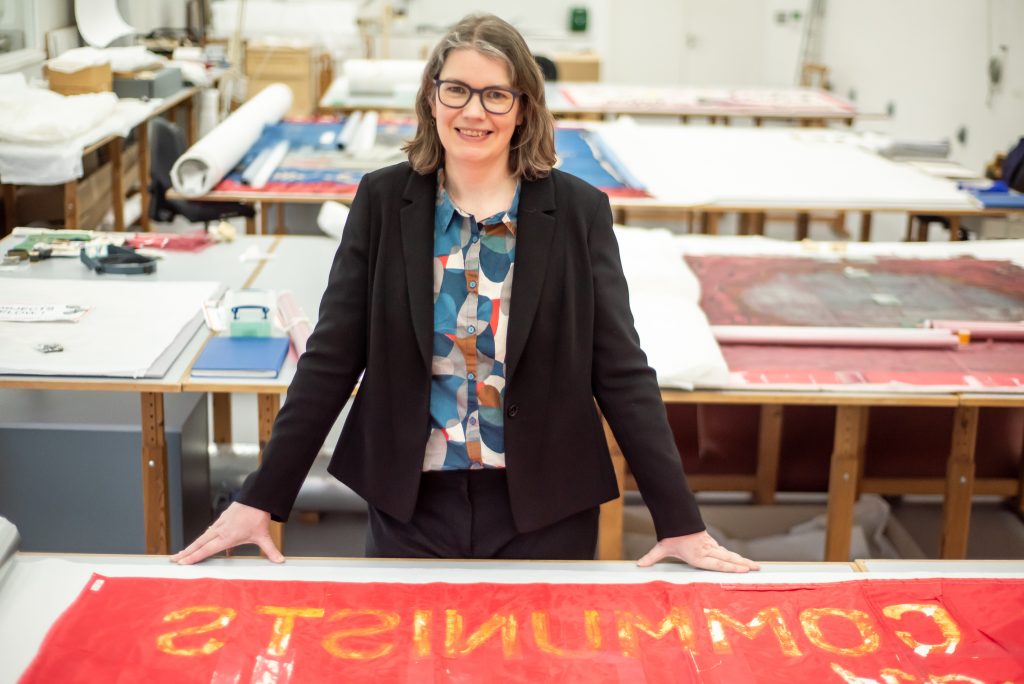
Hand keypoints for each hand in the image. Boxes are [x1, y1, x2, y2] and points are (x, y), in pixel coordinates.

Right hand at [170, 502, 283, 564]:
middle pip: (199, 544)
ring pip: (202, 537)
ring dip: (192, 546)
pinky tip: (204, 543)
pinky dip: (203, 538)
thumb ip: (271, 550)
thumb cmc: (258, 516)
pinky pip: (210, 531)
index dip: (194, 557)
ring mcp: (219, 524)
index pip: (207, 550)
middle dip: (186, 553)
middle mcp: (220, 530)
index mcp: (227, 537)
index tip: (183, 563)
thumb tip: (280, 561)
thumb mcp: (263, 536)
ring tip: (183, 553)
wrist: (257, 497)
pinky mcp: (222, 519)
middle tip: (174, 560)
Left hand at [636, 530, 759, 572]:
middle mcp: (707, 551)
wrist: (676, 518)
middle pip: (728, 559)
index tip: (744, 569)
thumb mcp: (661, 547)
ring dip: (742, 561)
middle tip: (757, 569)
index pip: (717, 563)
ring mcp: (710, 547)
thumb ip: (651, 558)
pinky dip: (734, 557)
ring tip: (755, 566)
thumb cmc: (671, 535)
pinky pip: (724, 551)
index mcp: (697, 556)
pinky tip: (741, 561)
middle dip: (743, 565)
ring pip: (728, 554)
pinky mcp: (711, 543)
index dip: (731, 567)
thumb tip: (638, 564)